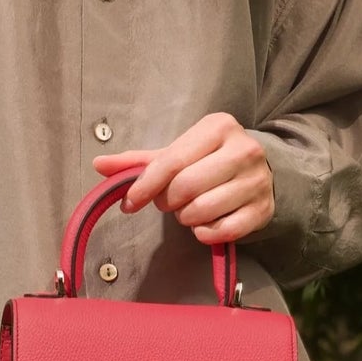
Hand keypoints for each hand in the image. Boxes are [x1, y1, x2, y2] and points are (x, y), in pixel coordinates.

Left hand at [92, 112, 274, 242]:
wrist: (261, 173)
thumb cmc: (209, 161)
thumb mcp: (177, 153)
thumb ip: (138, 161)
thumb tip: (98, 165)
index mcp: (219, 127)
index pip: (171, 162)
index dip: (145, 186)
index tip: (130, 202)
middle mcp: (243, 150)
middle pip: (185, 188)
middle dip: (168, 202)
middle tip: (169, 201)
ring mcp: (257, 181)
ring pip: (202, 211)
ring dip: (186, 218)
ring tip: (190, 209)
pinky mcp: (263, 210)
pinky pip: (222, 232)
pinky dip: (205, 234)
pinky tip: (205, 224)